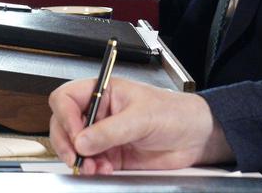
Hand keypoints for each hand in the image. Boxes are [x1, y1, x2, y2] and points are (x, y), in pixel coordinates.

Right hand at [48, 77, 231, 173]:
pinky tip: (103, 170)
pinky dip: (93, 169)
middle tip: (76, 157)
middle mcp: (100, 112)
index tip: (77, 135)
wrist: (196, 138)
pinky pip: (92, 162)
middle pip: (64, 123)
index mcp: (103, 91)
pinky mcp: (113, 154)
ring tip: (93, 167)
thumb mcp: (141, 118)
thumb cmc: (174, 113)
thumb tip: (82, 142)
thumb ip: (110, 131)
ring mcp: (104, 134)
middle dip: (67, 142)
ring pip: (75, 146)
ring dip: (80, 159)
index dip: (66, 117)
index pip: (67, 98)